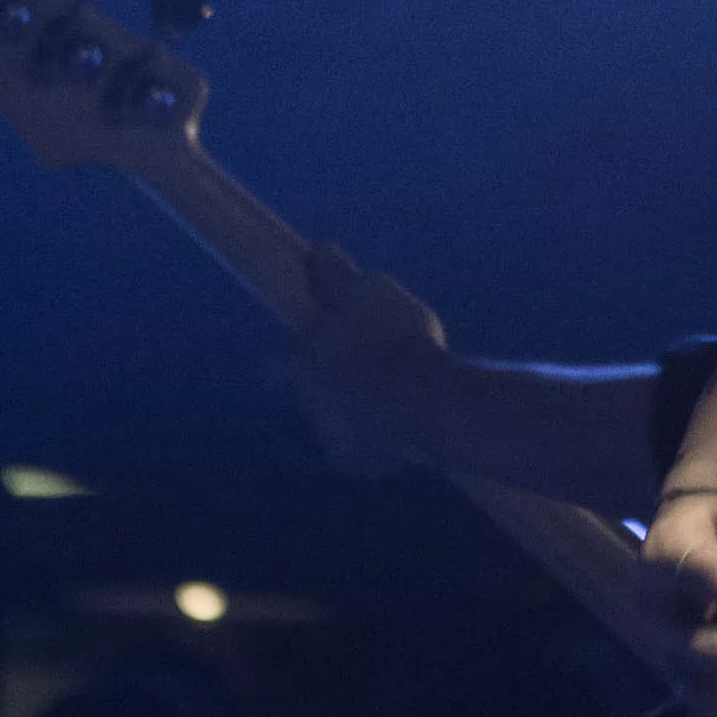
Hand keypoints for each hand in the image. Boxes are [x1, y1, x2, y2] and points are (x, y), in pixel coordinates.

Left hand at [294, 244, 452, 476]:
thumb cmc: (395, 338)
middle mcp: (305, 403)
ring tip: (395, 392)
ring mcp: (330, 437)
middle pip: (313, 389)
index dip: (308, 347)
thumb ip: (335, 274)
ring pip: (337, 419)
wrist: (430, 403)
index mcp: (299, 360)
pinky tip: (405, 420)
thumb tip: (316, 251)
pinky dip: (379, 436)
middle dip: (334, 379)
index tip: (332, 339)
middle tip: (371, 363)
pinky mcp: (358, 465)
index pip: (286, 355)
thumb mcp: (368, 288)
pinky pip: (364, 447)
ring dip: (356, 408)